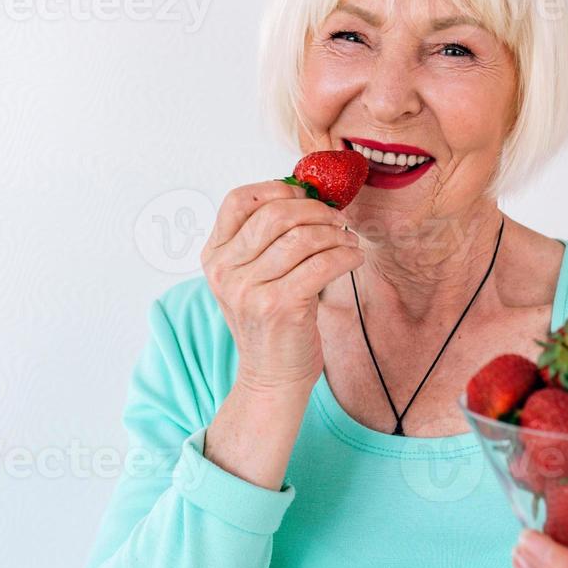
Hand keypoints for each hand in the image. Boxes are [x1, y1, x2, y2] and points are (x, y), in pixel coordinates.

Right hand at [202, 179, 363, 396]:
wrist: (271, 378)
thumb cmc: (269, 323)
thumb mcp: (252, 279)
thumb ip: (264, 241)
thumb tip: (306, 195)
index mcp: (214, 257)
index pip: (238, 201)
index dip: (277, 189)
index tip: (306, 195)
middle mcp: (226, 271)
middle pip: (274, 214)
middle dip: (315, 210)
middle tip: (337, 218)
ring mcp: (249, 290)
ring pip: (301, 238)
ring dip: (334, 233)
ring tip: (348, 240)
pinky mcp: (279, 307)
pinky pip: (321, 264)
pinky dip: (345, 255)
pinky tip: (353, 258)